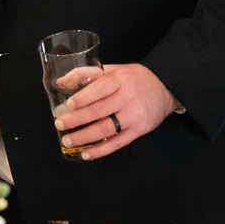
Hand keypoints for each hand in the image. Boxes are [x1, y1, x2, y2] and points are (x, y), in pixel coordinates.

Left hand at [53, 63, 178, 158]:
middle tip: (60, 124)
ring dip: (84, 137)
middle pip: (98, 110)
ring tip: (68, 140)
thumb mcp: (113, 69)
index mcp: (120, 80)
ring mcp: (133, 116)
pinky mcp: (138, 130)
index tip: (67, 105)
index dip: (82, 98)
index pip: (99, 89)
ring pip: (105, 129)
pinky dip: (101, 150)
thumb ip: (88, 74)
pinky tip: (87, 153)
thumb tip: (62, 81)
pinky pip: (117, 143)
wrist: (164, 87)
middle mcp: (127, 98)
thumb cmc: (134, 79)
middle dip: (76, 120)